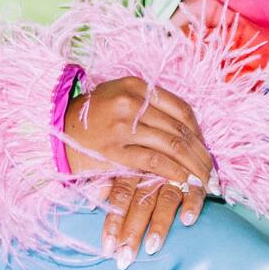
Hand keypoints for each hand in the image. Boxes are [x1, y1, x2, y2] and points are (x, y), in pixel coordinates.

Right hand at [61, 76, 213, 263]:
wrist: (55, 132)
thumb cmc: (91, 119)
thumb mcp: (119, 99)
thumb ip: (149, 107)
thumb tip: (185, 128)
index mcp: (136, 86)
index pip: (181, 109)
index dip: (200, 132)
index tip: (207, 149)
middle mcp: (131, 102)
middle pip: (180, 129)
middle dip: (201, 153)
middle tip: (213, 171)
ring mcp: (123, 126)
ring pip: (172, 145)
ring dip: (193, 166)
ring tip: (204, 181)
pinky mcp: (115, 150)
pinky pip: (154, 162)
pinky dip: (174, 173)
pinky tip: (185, 182)